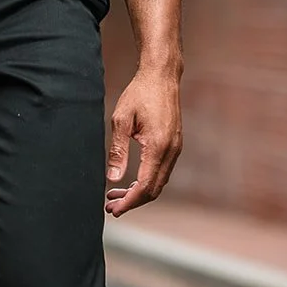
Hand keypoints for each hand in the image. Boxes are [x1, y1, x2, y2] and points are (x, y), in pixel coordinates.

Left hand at [105, 68, 180, 216]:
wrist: (161, 77)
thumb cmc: (140, 94)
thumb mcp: (121, 119)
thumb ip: (117, 150)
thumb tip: (113, 178)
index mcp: (158, 147)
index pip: (145, 186)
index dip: (130, 202)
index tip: (114, 210)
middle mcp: (171, 151)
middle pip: (154, 190)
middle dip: (133, 202)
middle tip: (111, 207)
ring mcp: (175, 149)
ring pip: (159, 182)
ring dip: (139, 193)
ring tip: (115, 196)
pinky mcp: (174, 145)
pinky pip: (162, 171)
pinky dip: (147, 181)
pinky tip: (131, 180)